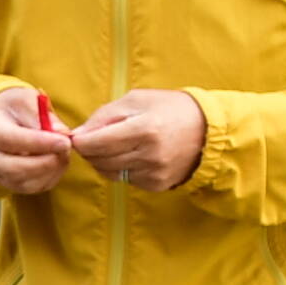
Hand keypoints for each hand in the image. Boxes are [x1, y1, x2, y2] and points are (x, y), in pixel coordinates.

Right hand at [0, 85, 74, 197]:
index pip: (11, 140)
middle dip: (46, 162)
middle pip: (15, 169)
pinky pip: (30, 188)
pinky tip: (57, 162)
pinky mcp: (5, 184)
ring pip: (24, 183)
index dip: (40, 143)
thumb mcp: (25, 98)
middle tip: (66, 148)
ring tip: (63, 153)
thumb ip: (42, 114)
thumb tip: (62, 134)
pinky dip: (49, 178)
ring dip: (50, 170)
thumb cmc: (12, 108)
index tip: (65, 141)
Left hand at [68, 88, 208, 191]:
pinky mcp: (157, 185)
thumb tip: (78, 134)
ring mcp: (154, 173)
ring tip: (114, 145)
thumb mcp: (137, 100)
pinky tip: (131, 155)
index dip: (81, 141)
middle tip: (94, 139)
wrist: (207, 129)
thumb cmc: (169, 109)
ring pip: (109, 173)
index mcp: (144, 129)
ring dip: (103, 160)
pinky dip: (120, 169)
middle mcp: (149, 155)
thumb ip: (104, 115)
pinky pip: (125, 180)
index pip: (96, 143)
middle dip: (90, 150)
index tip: (78, 136)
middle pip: (99, 160)